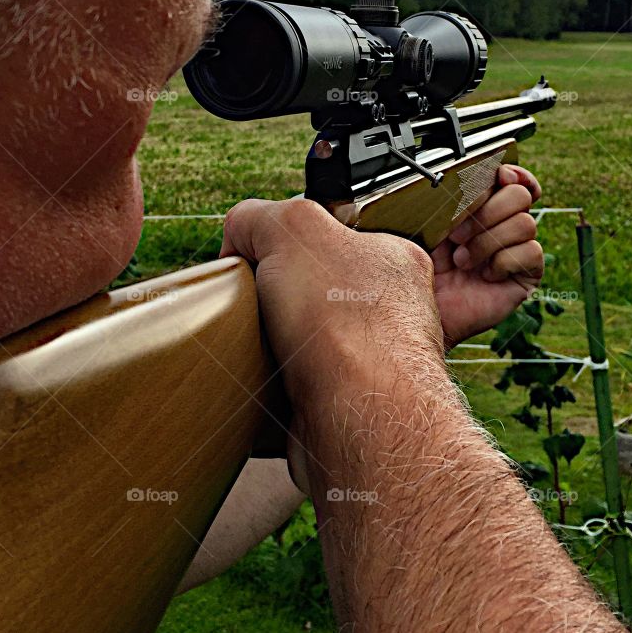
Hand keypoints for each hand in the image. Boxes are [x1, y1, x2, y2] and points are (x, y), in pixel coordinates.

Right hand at [220, 197, 445, 411]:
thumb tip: (238, 237)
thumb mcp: (292, 228)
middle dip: (274, 292)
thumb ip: (258, 217)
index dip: (284, 242)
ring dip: (269, 338)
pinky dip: (271, 380)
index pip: (329, 235)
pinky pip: (294, 383)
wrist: (358, 415)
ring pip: (300, 336)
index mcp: (392, 259)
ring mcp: (370, 359)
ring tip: (256, 340)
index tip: (260, 257)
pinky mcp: (344, 403)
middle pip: (311, 286)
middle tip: (254, 299)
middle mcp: (389, 309)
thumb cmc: (345, 321)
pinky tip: (264, 376)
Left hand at [431, 164, 543, 346]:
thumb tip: (466, 174)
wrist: (418, 305)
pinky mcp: (525, 275)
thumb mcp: (426, 223)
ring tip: (462, 261)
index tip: (498, 175)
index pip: (515, 179)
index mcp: (482, 207)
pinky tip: (484, 276)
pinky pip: (531, 252)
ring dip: (486, 242)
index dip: (513, 173)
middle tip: (457, 235)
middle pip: (520, 196)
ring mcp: (516, 249)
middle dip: (486, 211)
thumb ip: (446, 196)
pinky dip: (503, 261)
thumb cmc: (419, 267)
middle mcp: (502, 225)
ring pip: (525, 223)